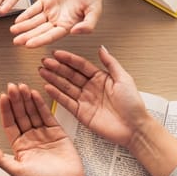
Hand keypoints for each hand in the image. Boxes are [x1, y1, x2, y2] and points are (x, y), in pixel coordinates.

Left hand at [0, 83, 85, 175]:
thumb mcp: (17, 171)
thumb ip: (1, 159)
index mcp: (19, 146)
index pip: (9, 124)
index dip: (6, 110)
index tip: (3, 97)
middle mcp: (30, 137)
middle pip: (20, 115)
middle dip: (16, 100)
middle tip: (12, 87)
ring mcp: (43, 133)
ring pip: (32, 112)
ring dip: (27, 99)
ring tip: (22, 87)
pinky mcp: (56, 131)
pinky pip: (46, 115)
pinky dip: (40, 104)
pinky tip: (35, 95)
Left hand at [10, 0, 103, 47]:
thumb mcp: (95, 11)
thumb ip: (87, 25)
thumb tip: (75, 32)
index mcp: (68, 25)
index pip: (51, 36)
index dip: (39, 40)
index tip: (28, 44)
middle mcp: (58, 20)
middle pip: (40, 31)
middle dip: (27, 36)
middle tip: (16, 41)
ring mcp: (51, 10)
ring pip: (34, 21)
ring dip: (24, 27)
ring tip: (13, 31)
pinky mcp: (46, 0)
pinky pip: (34, 9)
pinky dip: (25, 14)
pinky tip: (18, 20)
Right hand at [39, 47, 154, 147]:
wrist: (134, 127)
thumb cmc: (133, 104)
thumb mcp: (124, 79)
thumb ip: (111, 63)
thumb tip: (102, 48)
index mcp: (101, 78)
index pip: (81, 65)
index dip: (69, 59)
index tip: (57, 53)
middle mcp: (91, 88)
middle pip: (70, 75)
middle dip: (57, 67)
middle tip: (45, 61)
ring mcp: (85, 100)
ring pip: (66, 87)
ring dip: (53, 79)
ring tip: (42, 71)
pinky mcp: (81, 113)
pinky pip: (66, 102)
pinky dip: (56, 95)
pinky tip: (48, 87)